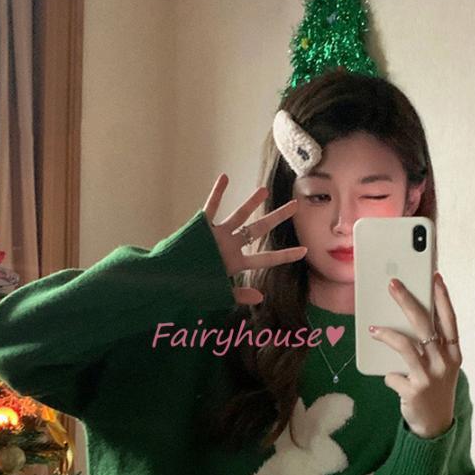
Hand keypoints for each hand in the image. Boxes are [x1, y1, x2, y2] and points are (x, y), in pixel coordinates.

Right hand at [202, 173, 307, 304]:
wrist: (169, 280)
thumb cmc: (191, 289)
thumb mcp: (217, 294)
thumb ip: (238, 295)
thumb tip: (261, 297)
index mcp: (236, 263)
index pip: (266, 259)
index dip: (285, 255)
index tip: (305, 251)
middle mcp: (230, 246)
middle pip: (258, 230)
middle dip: (277, 218)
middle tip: (295, 206)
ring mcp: (217, 235)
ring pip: (239, 216)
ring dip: (251, 203)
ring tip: (265, 189)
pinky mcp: (202, 228)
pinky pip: (210, 208)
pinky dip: (216, 193)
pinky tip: (224, 177)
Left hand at [369, 272, 462, 438]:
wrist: (435, 424)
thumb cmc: (435, 387)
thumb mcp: (441, 365)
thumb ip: (430, 345)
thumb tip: (406, 318)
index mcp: (454, 352)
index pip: (449, 318)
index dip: (442, 297)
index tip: (433, 276)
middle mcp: (445, 362)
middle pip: (425, 325)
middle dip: (407, 301)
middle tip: (393, 285)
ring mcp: (430, 377)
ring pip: (405, 346)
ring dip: (386, 334)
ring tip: (373, 328)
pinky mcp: (414, 391)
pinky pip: (394, 375)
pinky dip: (389, 375)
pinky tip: (390, 377)